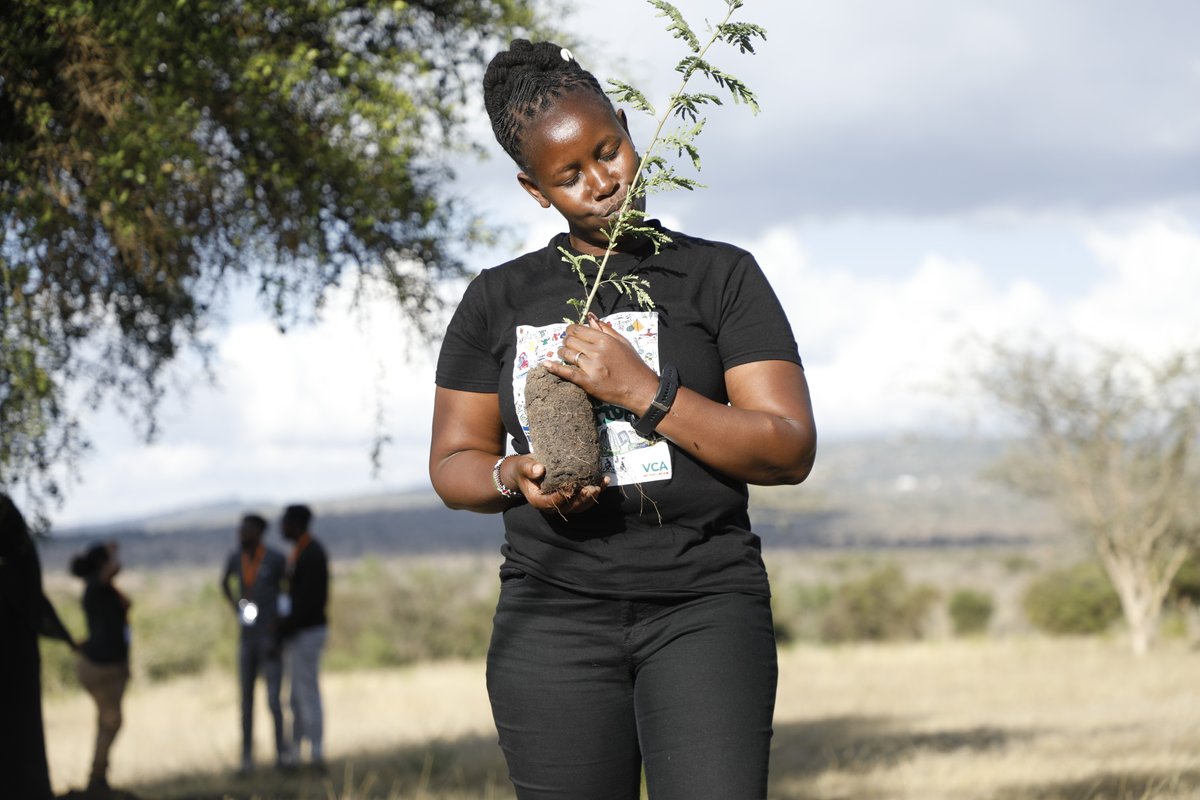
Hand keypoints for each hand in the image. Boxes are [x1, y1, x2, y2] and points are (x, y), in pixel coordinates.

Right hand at [504, 453, 608, 514]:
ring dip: (592, 497)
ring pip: (580, 506)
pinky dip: (596, 491)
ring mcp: (563, 503)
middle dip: (582, 499)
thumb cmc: (524, 468)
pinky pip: (585, 498)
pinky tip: (604, 481)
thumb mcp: (522, 466)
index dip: (561, 497)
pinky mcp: (571, 498)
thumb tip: (539, 470)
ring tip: (600, 485)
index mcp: (539, 500)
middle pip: (569, 507)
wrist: (526, 471)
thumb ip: (529, 468)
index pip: (551, 502)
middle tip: (592, 489)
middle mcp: (552, 505)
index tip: (570, 488)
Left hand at [543, 313, 659, 413]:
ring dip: (562, 353)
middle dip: (566, 341)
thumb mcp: (623, 342)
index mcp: (605, 340)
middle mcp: (597, 351)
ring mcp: (591, 367)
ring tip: (564, 355)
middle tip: (568, 345)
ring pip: (567, 354)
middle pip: (570, 340)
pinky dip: (554, 367)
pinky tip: (546, 364)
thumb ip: (605, 329)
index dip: (571, 330)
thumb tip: (590, 317)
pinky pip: (566, 372)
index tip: (570, 334)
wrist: (641, 389)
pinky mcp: (588, 382)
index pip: (578, 329)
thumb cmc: (634, 365)